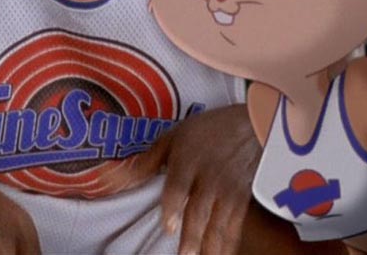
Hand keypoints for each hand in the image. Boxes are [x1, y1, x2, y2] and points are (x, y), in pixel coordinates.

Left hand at [97, 104, 260, 254]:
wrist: (252, 125)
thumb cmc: (206, 131)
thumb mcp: (173, 138)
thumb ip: (147, 162)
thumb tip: (114, 176)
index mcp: (188, 160)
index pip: (179, 185)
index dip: (174, 206)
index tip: (169, 226)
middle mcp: (209, 177)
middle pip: (200, 209)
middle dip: (193, 235)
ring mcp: (229, 189)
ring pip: (220, 222)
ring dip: (212, 245)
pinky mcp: (243, 199)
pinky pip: (236, 225)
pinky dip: (230, 243)